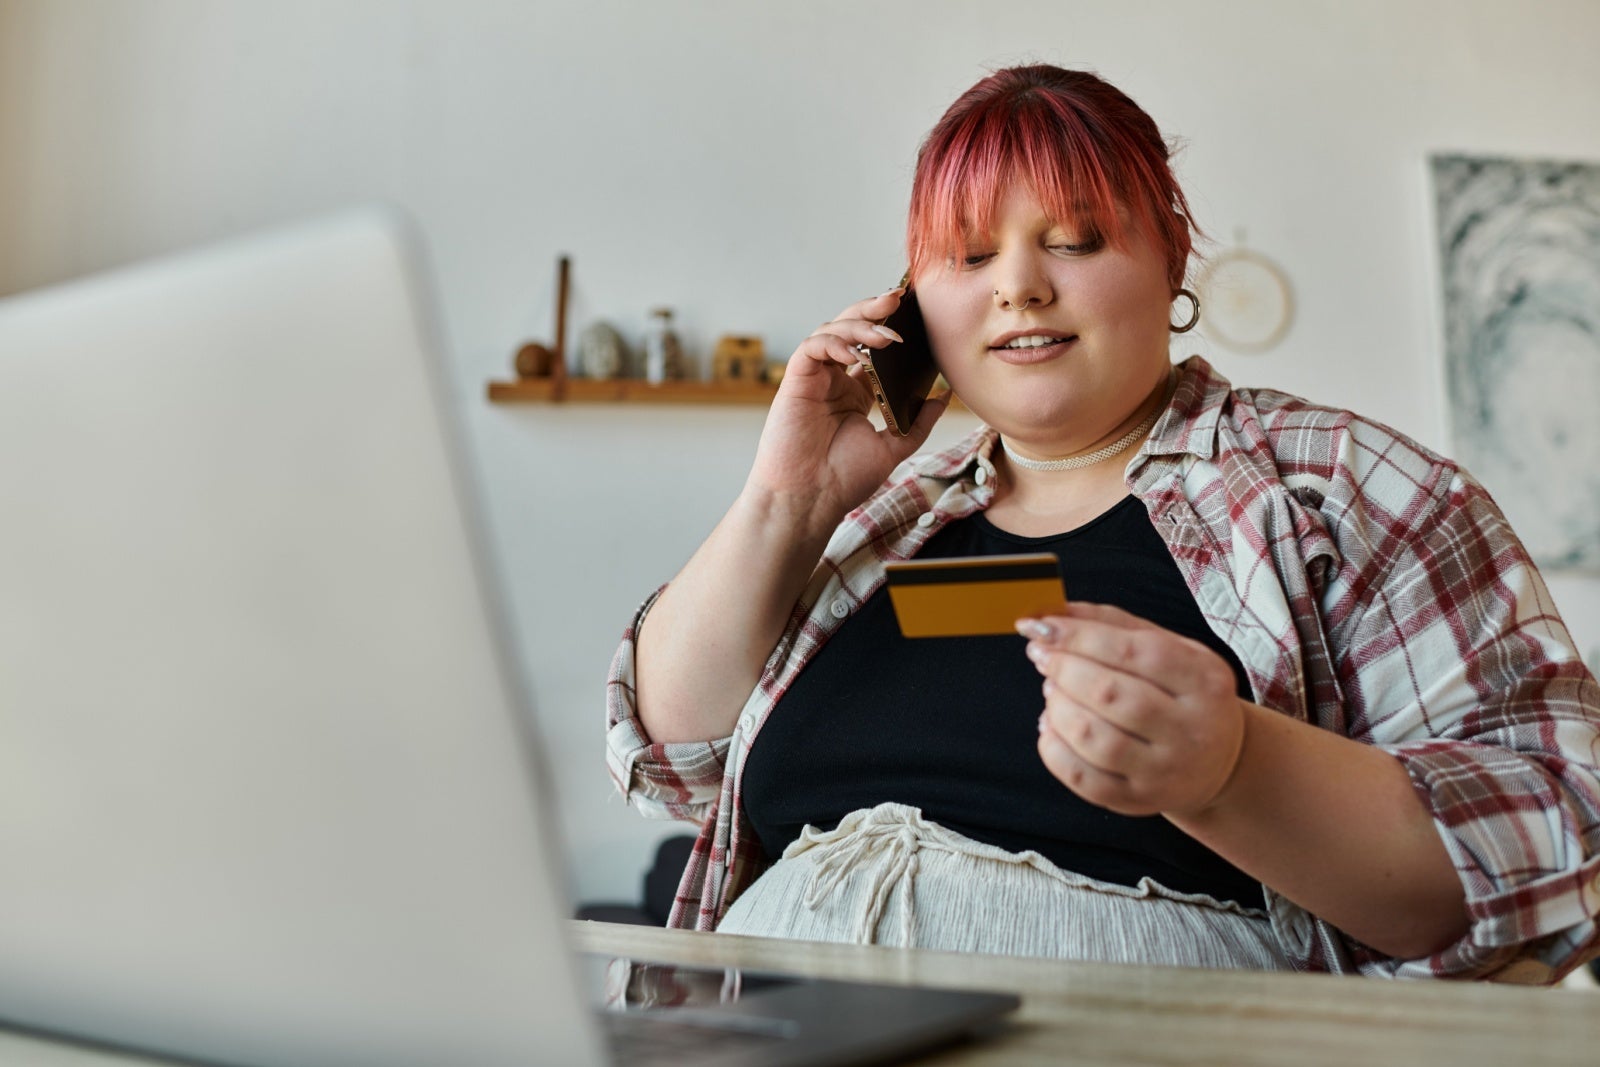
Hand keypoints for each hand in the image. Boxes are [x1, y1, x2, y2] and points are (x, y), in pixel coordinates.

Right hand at [744, 289, 947, 530]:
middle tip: (899, 299)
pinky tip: (854, 353)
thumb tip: (944, 396)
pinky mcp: (795, 382)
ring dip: (860, 326)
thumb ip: (919, 422)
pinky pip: (812, 347)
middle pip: (852, 330)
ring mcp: (814, 379)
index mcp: (855, 392)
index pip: (872, 347)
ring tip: (887, 334)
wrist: (810, 501)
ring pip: (832, 331)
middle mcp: (833, 380)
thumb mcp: (893, 447)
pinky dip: (834, 342)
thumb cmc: (843, 480)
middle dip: (873, 310)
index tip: (915, 313)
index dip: (889, 326)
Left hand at [1018, 603, 1247, 818]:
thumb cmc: (1181, 692)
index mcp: (1205, 680)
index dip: (1080, 636)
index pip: (1136, 652)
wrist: (1217, 761)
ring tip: (1051, 689)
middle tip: (1042, 656)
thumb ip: (1109, 623)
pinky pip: (1083, 778)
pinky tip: (1051, 725)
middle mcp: (1192, 729)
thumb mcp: (1166, 648)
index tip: (1041, 627)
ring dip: (1057, 707)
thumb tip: (1045, 612)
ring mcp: (1166, 771)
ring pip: (1095, 739)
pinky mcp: (1138, 801)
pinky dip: (1053, 748)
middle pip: (1112, 694)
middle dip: (1063, 669)